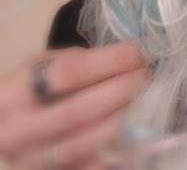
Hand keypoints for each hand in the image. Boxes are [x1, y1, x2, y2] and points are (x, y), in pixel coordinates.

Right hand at [0, 41, 151, 168]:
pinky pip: (89, 167)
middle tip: (145, 77)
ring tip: (147, 101)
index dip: (107, 62)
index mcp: (12, 93)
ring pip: (84, 145)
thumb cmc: (33, 90)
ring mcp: (32, 160)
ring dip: (123, 121)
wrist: (11, 130)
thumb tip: (127, 58)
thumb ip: (77, 61)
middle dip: (119, 92)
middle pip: (77, 112)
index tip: (136, 53)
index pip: (66, 73)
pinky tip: (135, 130)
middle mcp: (17, 131)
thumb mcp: (42, 65)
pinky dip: (115, 149)